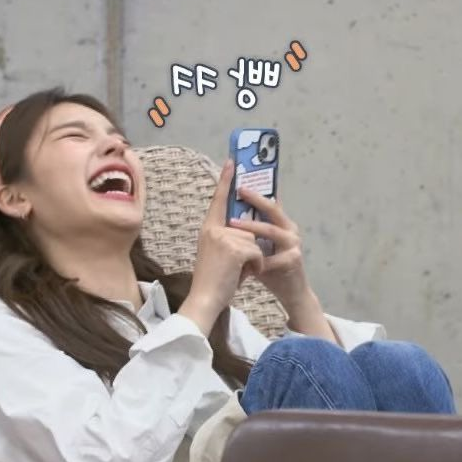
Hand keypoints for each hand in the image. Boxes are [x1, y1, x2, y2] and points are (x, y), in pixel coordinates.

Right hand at [179, 159, 264, 335]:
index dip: (225, 180)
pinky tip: (243, 276)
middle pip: (245, 228)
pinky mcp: (235, 248)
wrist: (204, 299)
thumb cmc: (211, 282)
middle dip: (248, 250)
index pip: (218, 200)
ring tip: (237, 274)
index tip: (232, 162)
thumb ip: (226, 239)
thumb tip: (246, 232)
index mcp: (207, 229)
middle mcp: (213, 229)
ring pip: (253, 241)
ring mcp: (223, 238)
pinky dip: (255, 267)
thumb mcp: (216, 254)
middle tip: (234, 269)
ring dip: (252, 260)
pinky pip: (257, 252)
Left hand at [228, 187, 311, 308]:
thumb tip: (227, 216)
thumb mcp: (257, 247)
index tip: (241, 175)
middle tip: (239, 189)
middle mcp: (289, 229)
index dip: (255, 189)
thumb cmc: (271, 269)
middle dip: (255, 198)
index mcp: (281, 223)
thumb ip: (247, 233)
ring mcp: (293, 244)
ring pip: (271, 230)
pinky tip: (244, 258)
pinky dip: (256, 258)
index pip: (267, 202)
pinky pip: (272, 256)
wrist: (290, 292)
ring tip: (233, 224)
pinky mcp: (293, 259)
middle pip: (273, 209)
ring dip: (251, 227)